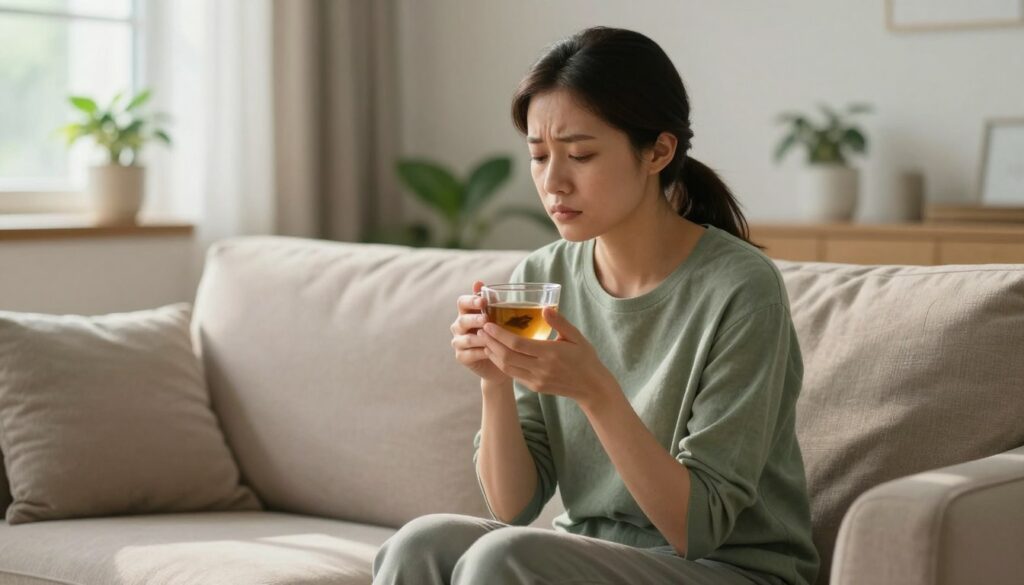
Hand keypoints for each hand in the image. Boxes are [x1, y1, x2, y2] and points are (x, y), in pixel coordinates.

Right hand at [450, 280, 511, 383]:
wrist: (500, 359)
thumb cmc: (498, 333)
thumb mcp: (498, 316)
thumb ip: (490, 301)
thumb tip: (478, 281)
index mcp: (466, 312)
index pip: (462, 302)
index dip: (471, 301)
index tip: (483, 301)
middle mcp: (459, 326)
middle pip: (462, 320)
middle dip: (475, 319)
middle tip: (487, 319)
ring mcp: (458, 341)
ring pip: (466, 338)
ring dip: (480, 337)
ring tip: (492, 338)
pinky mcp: (461, 356)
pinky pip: (469, 354)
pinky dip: (480, 352)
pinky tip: (491, 351)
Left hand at [477, 306, 618, 406]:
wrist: (591, 387)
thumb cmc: (585, 358)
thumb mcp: (576, 337)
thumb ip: (560, 322)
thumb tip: (545, 308)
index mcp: (551, 353)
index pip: (517, 344)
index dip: (499, 334)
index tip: (488, 324)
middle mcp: (541, 368)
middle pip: (507, 356)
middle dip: (491, 343)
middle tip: (481, 330)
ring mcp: (537, 380)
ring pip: (507, 368)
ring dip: (493, 354)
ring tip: (485, 341)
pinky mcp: (535, 387)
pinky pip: (514, 375)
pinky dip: (502, 364)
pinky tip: (497, 353)